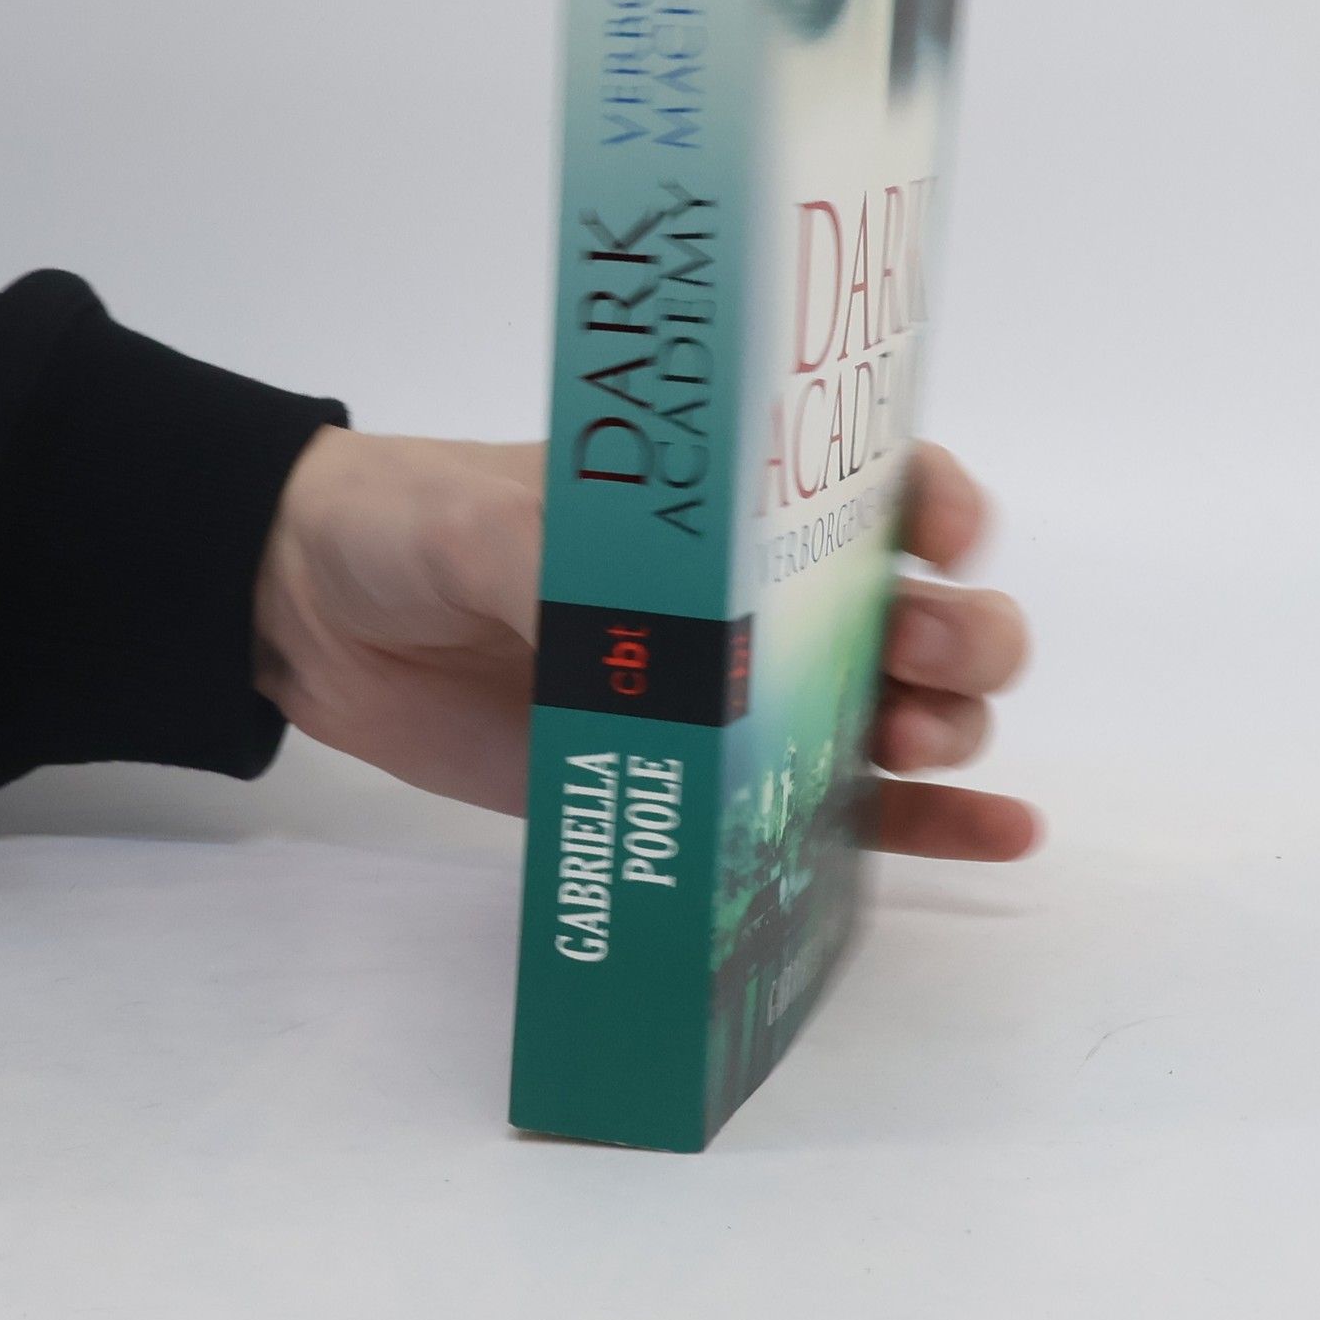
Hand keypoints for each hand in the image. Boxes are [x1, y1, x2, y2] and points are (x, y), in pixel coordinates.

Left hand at [254, 430, 1039, 860]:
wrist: (319, 614)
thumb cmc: (419, 523)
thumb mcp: (491, 519)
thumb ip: (574, 567)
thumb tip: (658, 632)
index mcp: (727, 499)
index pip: (876, 485)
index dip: (936, 504)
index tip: (945, 535)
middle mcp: (761, 596)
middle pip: (919, 608)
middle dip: (957, 629)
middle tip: (917, 654)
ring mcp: (741, 699)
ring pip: (900, 710)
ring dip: (948, 724)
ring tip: (917, 741)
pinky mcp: (706, 788)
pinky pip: (840, 811)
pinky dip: (926, 825)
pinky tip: (1000, 834)